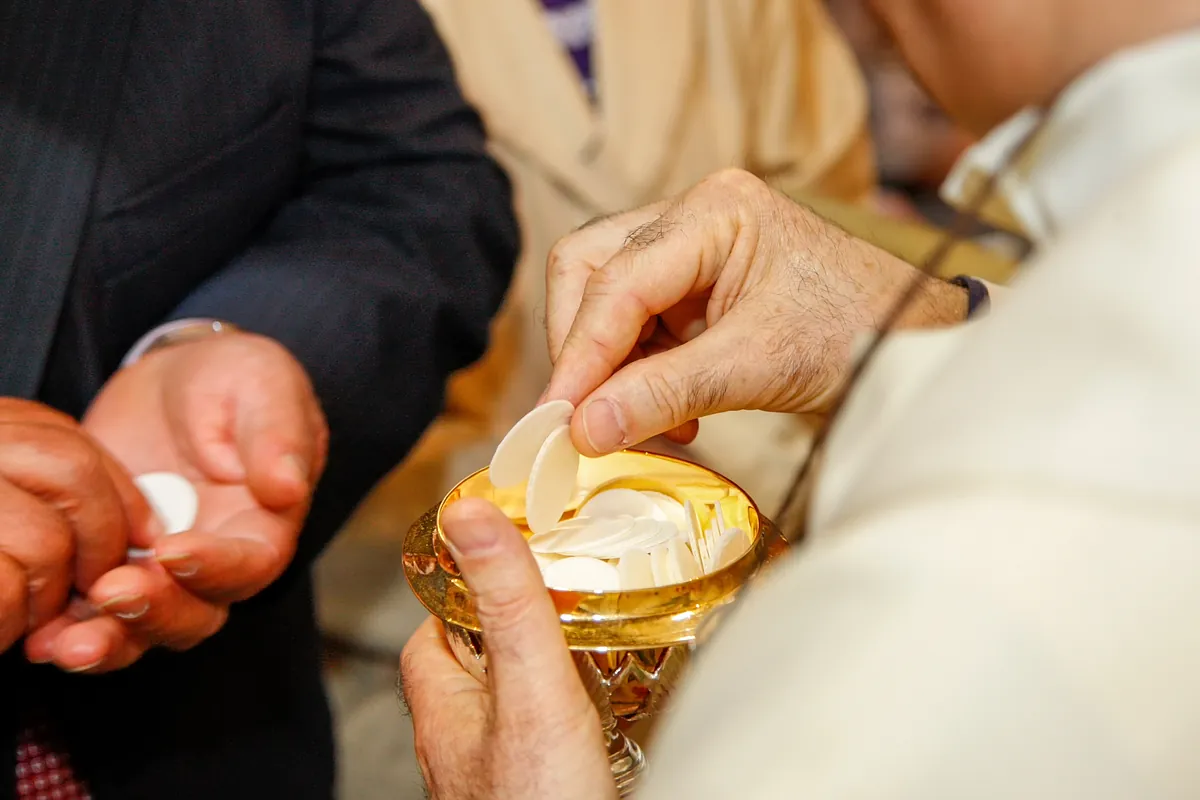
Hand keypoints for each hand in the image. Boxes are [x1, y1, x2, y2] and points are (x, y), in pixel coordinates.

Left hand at [25, 332, 327, 671]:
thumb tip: (289, 489)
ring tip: (67, 642)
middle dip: (156, 612)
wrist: (173, 381)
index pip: (252, 563)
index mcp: (264, 523)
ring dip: (109, 640)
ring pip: (144, 628)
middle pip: (198, 613)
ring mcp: (161, 570)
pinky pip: (93, 614)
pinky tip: (40, 635)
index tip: (173, 548)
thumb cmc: (232, 379)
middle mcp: (217, 560)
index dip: (216, 566)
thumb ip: (279, 435)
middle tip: (113, 592)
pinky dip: (68, 629)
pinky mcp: (110, 564)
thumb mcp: (265, 384)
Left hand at [400, 499, 615, 799]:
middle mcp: (462, 725)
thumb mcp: (528, 688)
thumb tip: (469, 513)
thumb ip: (507, 603)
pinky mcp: (538, 777)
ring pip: (523, 676)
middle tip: (580, 568)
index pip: (442, 605)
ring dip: (561, 646)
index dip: (479, 565)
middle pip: (488, 638)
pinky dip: (580, 691)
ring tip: (609, 616)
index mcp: (440, 692)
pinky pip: (552, 715)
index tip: (521, 528)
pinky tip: (614, 691)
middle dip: (531, 603)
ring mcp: (498, 755)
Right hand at [544, 168, 967, 455]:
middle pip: (590, 271)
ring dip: (613, 368)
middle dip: (583, 350)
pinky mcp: (697, 283)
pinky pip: (637, 323)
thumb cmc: (858, 334)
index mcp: (715, 212)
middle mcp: (694, 216)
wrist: (916, 343)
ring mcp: (694, 247)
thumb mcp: (757, 367)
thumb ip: (664, 393)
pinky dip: (639, 372)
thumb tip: (584, 430)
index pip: (616, 281)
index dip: (580, 354)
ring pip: (605, 298)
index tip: (557, 419)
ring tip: (650, 421)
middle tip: (586, 419)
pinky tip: (674, 413)